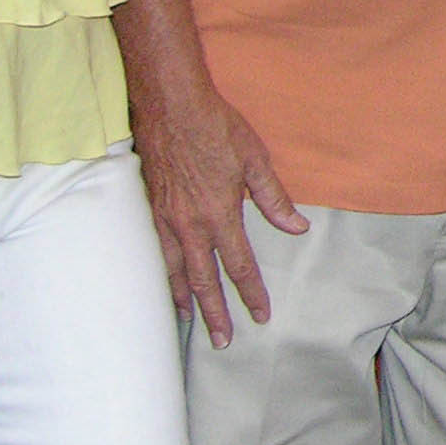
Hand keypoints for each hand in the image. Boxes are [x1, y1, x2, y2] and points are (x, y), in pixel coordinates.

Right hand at [131, 82, 308, 342]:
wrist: (170, 103)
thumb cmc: (216, 127)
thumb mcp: (255, 160)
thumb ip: (274, 199)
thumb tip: (297, 228)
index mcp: (220, 215)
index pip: (239, 266)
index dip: (251, 294)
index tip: (260, 316)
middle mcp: (190, 224)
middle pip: (203, 280)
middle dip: (215, 313)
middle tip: (222, 341)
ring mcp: (165, 218)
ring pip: (173, 270)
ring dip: (183, 298)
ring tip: (189, 319)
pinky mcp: (148, 206)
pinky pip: (154, 251)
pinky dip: (160, 273)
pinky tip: (163, 280)